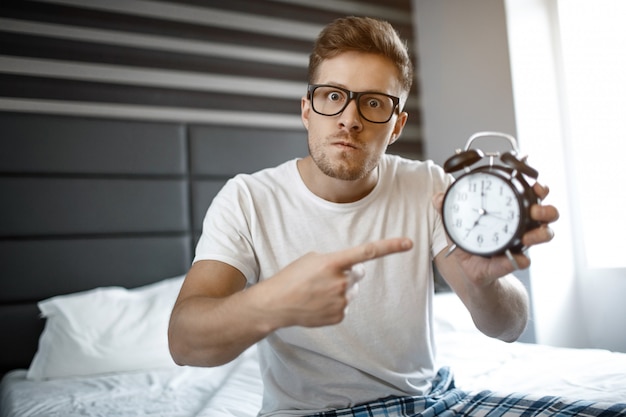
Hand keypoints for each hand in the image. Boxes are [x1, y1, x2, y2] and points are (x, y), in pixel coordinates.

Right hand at [262, 237, 412, 327]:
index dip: (390, 247)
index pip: (367, 252)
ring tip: (317, 291)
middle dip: (347, 273)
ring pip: (352, 290)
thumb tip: (355, 271)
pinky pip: (345, 305)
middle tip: (324, 278)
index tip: (409, 243)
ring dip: (340, 289)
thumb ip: (337, 261)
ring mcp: (341, 301)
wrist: (276, 304)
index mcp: (333, 262)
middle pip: (358, 273)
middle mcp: (341, 281)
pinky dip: (335, 303)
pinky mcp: (340, 315)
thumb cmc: (292, 277)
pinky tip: (318, 303)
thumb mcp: (312, 259)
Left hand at [433, 182, 558, 285]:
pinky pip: (521, 261)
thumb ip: (448, 212)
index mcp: (510, 213)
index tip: (537, 187)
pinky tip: (518, 259)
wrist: (472, 274)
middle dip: (547, 210)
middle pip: (547, 213)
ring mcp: (521, 244)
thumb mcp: (457, 227)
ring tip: (529, 237)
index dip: (538, 189)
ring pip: (544, 235)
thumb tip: (437, 197)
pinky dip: (519, 260)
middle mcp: (522, 226)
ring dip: (541, 234)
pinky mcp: (512, 263)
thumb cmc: (469, 245)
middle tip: (536, 212)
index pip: (530, 196)